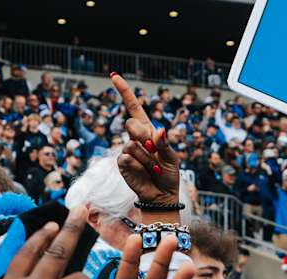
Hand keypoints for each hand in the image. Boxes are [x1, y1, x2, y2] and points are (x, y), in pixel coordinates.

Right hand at [112, 76, 180, 205]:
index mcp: (148, 131)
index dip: (124, 92)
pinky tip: (144, 173)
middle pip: (131, 123)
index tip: (114, 76)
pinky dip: (138, 166)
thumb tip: (158, 130)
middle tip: (154, 151)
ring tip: (154, 168)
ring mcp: (127, 150)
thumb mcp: (173, 158)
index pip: (134, 107)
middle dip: (143, 136)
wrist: (161, 195)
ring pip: (132, 145)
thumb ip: (165, 144)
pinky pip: (126, 158)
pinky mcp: (122, 163)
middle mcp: (136, 138)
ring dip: (147, 158)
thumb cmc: (168, 174)